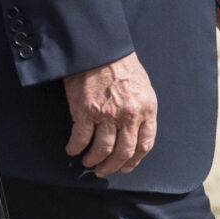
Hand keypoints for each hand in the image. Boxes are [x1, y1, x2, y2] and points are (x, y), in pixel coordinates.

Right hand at [63, 52, 156, 175]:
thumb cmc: (120, 65)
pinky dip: (75, 148)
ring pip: (102, 150)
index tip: (125, 167)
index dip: (134, 160)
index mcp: (146, 109)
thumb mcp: (143, 88)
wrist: (99, 47)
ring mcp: (106, 114)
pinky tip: (72, 150)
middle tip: (103, 171)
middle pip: (123, 152)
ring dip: (94, 160)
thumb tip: (134, 134)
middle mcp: (128, 115)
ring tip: (88, 162)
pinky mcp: (85, 111)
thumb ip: (141, 111)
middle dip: (112, 166)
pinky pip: (80, 139)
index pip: (144, 145)